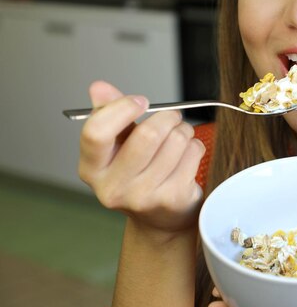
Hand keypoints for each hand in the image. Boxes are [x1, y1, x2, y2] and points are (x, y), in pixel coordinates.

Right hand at [78, 81, 205, 237]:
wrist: (160, 218)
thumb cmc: (138, 173)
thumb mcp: (118, 144)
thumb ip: (108, 113)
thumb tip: (99, 88)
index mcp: (91, 169)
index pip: (96, 132)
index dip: (122, 108)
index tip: (140, 101)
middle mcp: (113, 187)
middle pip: (147, 135)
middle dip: (167, 117)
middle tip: (172, 117)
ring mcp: (144, 197)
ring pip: (176, 141)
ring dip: (184, 131)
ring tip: (179, 138)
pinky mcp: (173, 199)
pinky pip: (193, 153)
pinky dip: (195, 147)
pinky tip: (187, 156)